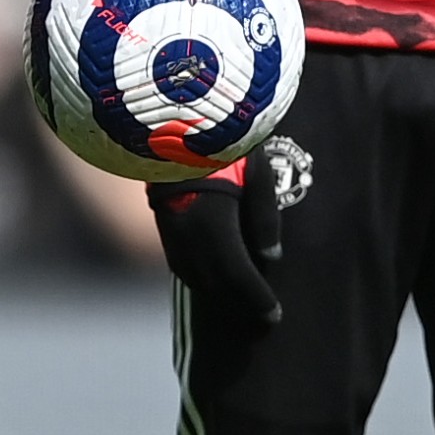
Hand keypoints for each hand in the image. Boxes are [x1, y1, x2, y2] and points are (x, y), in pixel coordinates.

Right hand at [149, 150, 283, 334]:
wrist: (171, 113)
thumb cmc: (222, 136)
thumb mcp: (256, 170)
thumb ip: (265, 218)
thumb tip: (271, 257)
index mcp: (213, 224)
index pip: (238, 276)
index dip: (257, 300)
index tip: (274, 316)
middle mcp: (186, 234)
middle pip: (215, 284)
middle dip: (239, 305)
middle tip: (261, 321)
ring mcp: (168, 228)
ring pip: (193, 276)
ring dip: (218, 295)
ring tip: (240, 305)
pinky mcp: (160, 218)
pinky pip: (179, 262)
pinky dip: (198, 278)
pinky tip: (211, 280)